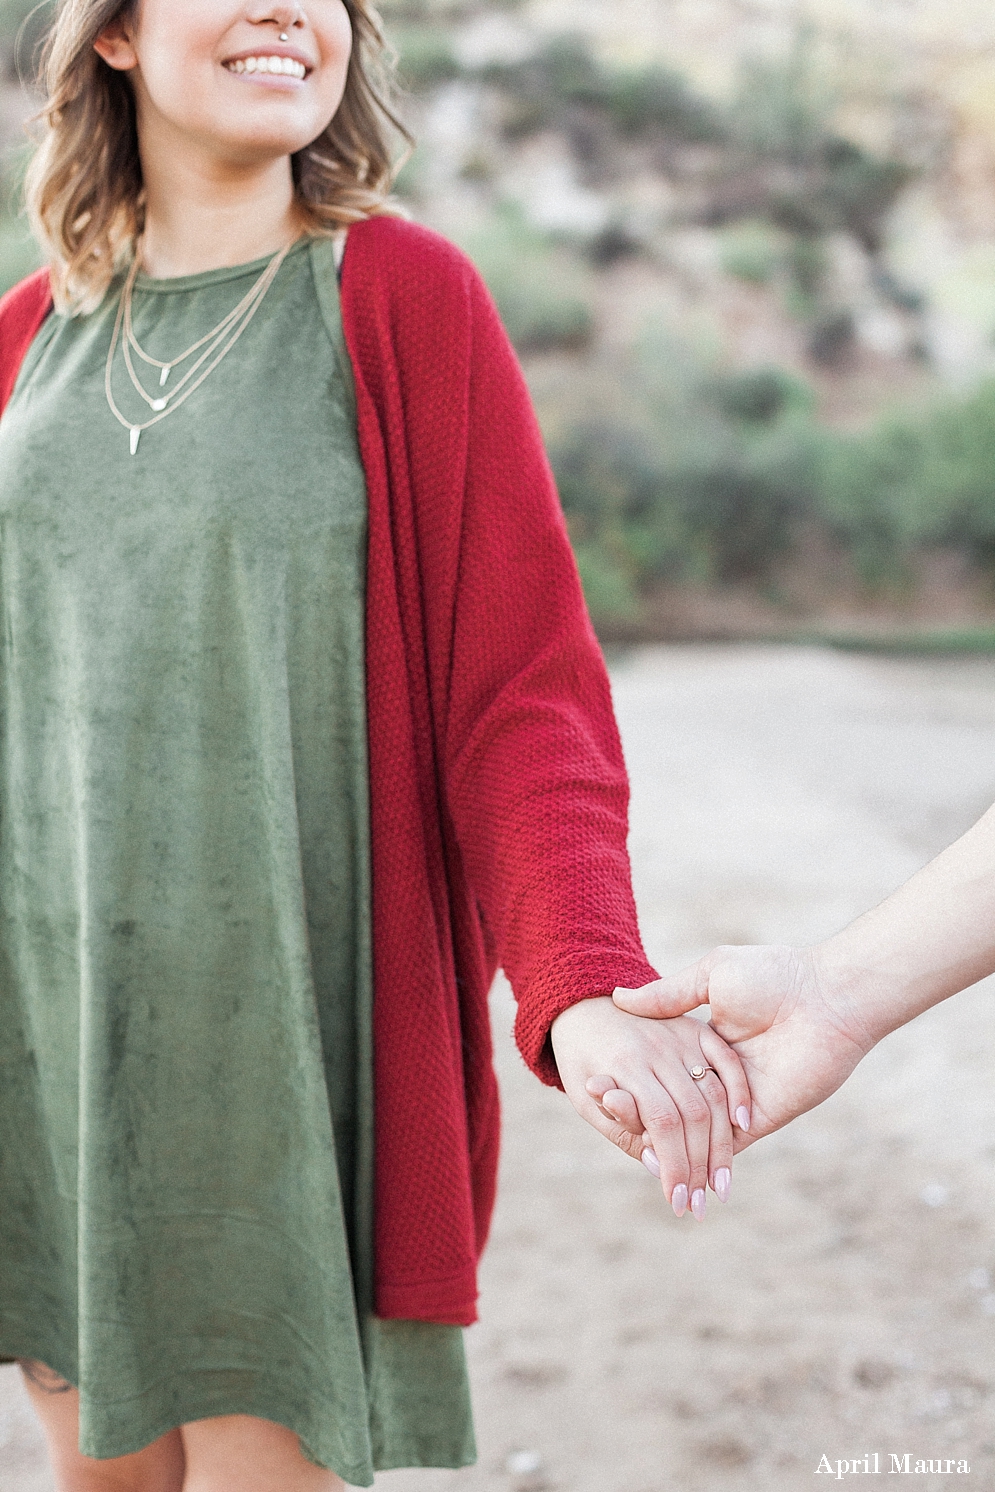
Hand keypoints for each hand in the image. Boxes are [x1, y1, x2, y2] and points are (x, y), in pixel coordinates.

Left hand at [549, 995, 751, 1217]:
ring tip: (720, 1186)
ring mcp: (680, 1036)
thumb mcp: (585, 1098)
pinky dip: (739, 1092)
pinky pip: (725, 1061)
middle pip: (693, 1114)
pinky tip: (743, 1126)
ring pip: (713, 1094)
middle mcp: (658, 1049)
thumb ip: (622, 1130)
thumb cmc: (580, 1059)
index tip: (677, 1203)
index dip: (674, 1166)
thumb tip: (659, 1167)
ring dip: (721, 1144)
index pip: (661, 1123)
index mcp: (625, 1065)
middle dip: (698, 1167)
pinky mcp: (695, 1027)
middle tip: (700, 1208)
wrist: (582, 1002)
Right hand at [612, 946, 875, 1149]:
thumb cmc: (774, 976)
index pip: (661, 1070)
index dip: (630, 1076)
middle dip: (635, 1111)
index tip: (596, 1077)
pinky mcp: (760, 1120)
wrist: (828, 997)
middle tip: (597, 1102)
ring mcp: (739, 1100)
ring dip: (660, 1140)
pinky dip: (695, 1155)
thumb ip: (669, 995)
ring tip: (618, 1129)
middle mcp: (720, 1075)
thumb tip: (619, 996)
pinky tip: (660, 1156)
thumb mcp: (712, 974)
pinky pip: (723, 1146)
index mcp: (707, 1041)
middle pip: (671, 1104)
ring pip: (692, 1131)